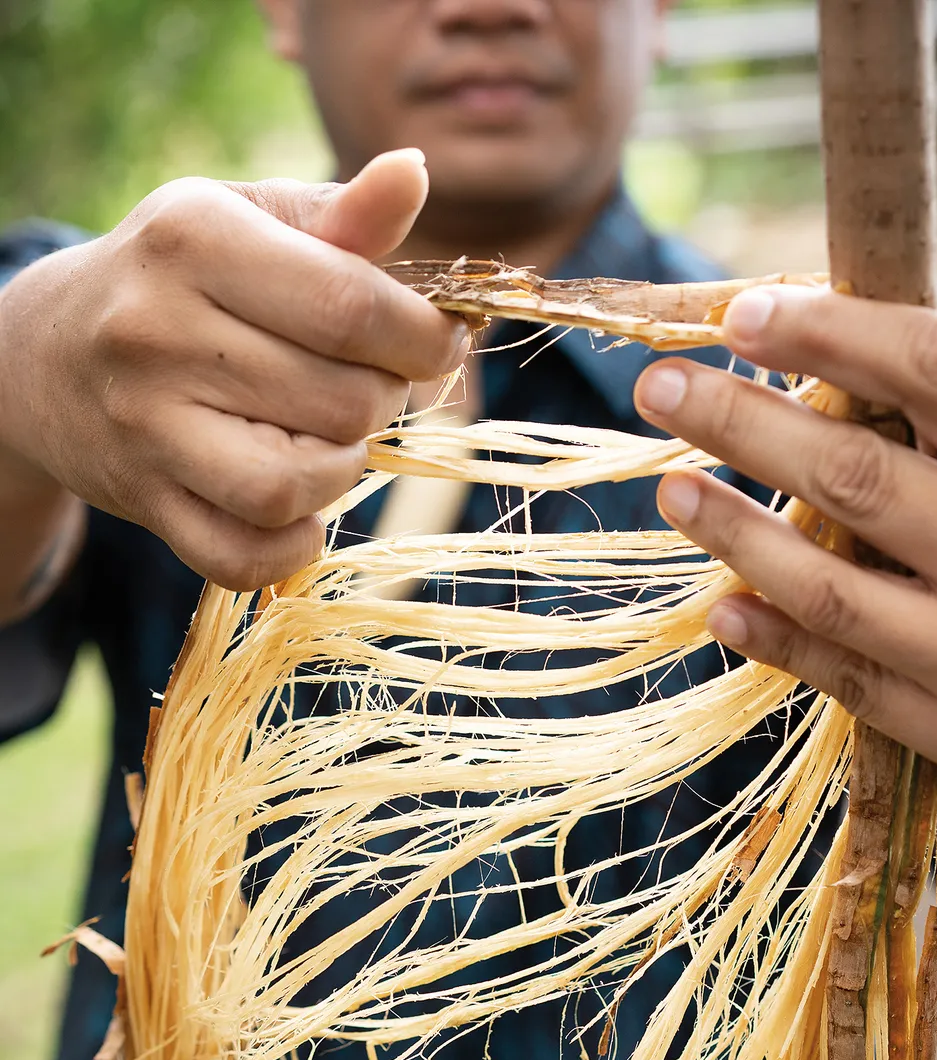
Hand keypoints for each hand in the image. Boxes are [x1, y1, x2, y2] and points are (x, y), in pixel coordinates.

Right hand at [0, 150, 468, 590]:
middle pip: (342, 403)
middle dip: (381, 403)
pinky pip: (242, 554)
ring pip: (293, 487)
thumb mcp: (249, 222)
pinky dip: (291, 546)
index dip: (424, 341)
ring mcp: (145, 425)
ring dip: (341, 474)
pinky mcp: (144, 500)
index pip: (353, 308)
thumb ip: (341, 216)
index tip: (435, 345)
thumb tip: (413, 174)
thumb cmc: (181, 279)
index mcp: (195, 238)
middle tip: (362, 387)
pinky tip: (298, 507)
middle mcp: (158, 330)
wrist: (48, 355)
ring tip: (329, 440)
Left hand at [634, 287, 936, 818]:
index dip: (834, 331)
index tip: (745, 313)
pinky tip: (722, 608)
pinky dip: (775, 640)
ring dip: (736, 533)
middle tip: (660, 384)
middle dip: (743, 421)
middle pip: (859, 475)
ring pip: (831, 589)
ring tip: (672, 489)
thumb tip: (825, 359)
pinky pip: (847, 680)